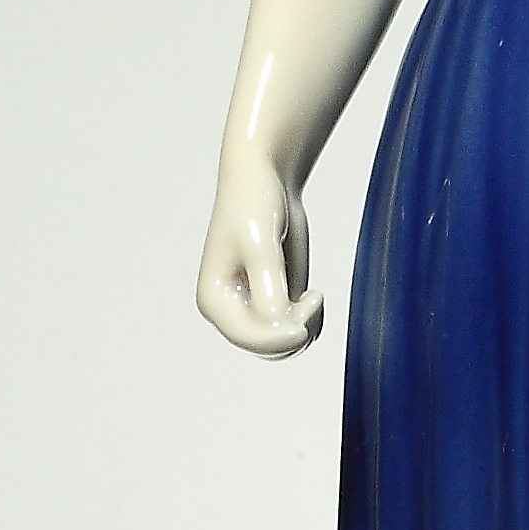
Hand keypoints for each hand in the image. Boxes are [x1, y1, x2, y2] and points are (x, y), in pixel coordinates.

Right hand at [197, 156, 325, 357]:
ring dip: (305, 327)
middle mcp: (230, 311)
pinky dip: (311, 321)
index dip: (277, 337)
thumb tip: (278, 322)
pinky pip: (296, 330)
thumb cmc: (253, 204)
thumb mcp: (261, 244)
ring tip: (313, 296)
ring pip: (284, 345)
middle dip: (293, 330)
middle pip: (266, 348)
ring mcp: (253, 309)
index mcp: (214, 299)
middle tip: (312, 298)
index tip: (304, 323)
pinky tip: (314, 296)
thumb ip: (269, 286)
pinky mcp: (275, 302)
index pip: (246, 337)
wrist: (265, 181)